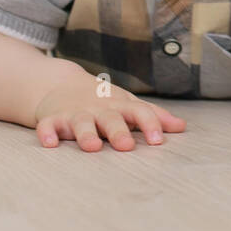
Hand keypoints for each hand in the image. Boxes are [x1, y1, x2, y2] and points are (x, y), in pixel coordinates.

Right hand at [34, 76, 186, 151]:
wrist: (58, 84)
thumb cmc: (100, 100)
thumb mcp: (127, 103)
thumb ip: (152, 116)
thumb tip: (181, 127)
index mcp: (119, 106)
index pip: (138, 111)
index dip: (150, 124)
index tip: (159, 140)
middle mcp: (98, 109)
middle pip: (110, 118)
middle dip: (118, 131)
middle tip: (127, 146)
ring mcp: (75, 113)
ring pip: (81, 123)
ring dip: (86, 134)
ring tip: (93, 147)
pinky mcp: (52, 119)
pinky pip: (48, 126)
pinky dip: (48, 133)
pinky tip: (50, 143)